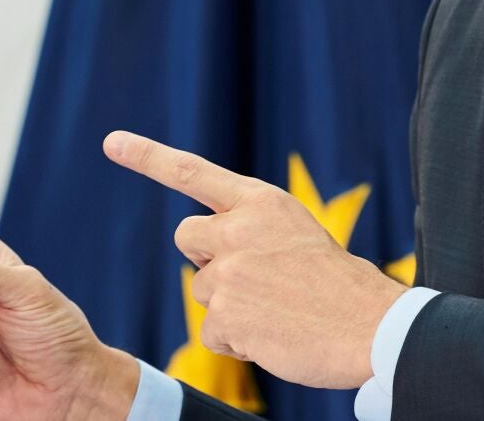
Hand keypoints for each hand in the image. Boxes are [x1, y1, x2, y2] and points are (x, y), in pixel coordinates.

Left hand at [103, 131, 407, 388]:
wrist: (371, 326)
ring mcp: (229, 272)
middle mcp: (239, 228)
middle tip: (256, 275)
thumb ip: (250, 230)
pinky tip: (273, 335)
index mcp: (260, 202)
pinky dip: (238, 341)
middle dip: (209, 257)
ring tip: (278, 309)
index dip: (146, 156)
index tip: (111, 141)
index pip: (190, 172)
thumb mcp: (294, 234)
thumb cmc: (337, 284)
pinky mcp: (226, 315)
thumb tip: (207, 255)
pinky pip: (213, 332)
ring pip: (204, 289)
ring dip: (231, 305)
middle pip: (187, 237)